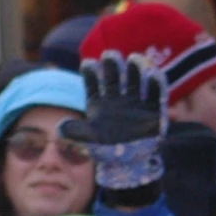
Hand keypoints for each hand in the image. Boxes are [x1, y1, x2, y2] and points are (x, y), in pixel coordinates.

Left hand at [66, 52, 165, 198]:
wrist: (129, 161)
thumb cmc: (106, 148)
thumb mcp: (90, 140)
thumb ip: (77, 132)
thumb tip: (60, 128)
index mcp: (100, 103)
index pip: (94, 85)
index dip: (91, 74)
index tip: (88, 63)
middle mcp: (118, 99)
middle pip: (115, 78)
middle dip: (113, 66)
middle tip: (109, 54)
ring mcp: (136, 103)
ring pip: (136, 82)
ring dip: (136, 70)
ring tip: (134, 58)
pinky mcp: (154, 110)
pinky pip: (155, 95)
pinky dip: (155, 85)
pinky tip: (153, 74)